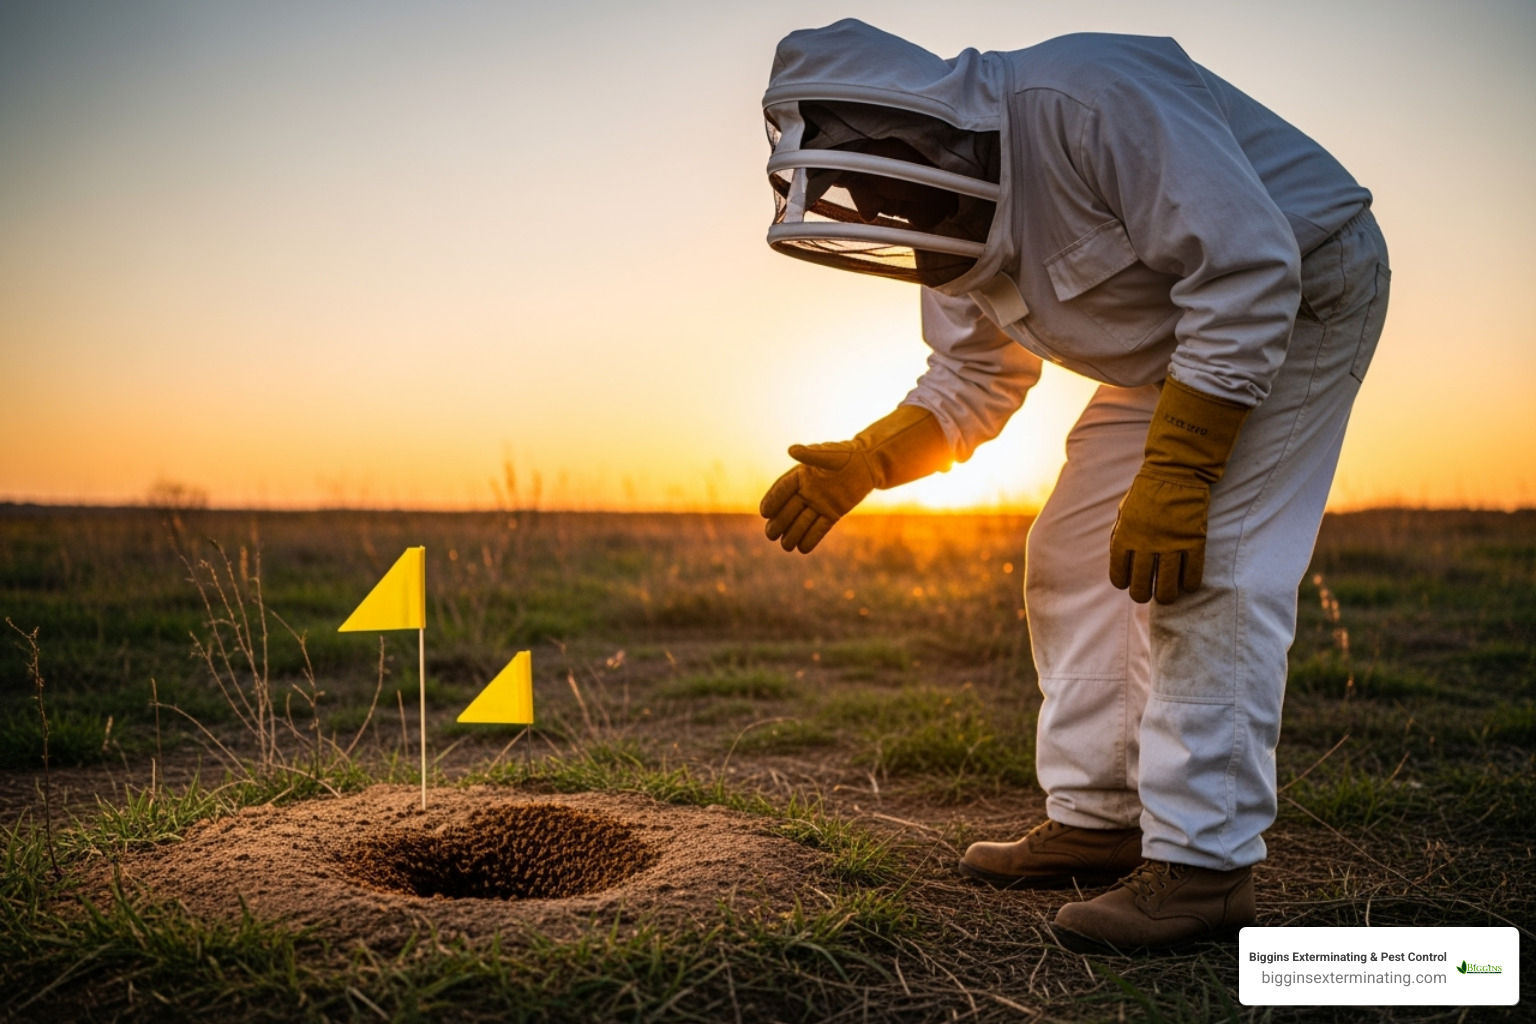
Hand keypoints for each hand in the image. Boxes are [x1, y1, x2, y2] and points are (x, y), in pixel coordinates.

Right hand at [760, 405, 950, 553]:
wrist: (866, 465)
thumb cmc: (846, 455)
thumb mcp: (829, 454)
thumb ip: (811, 454)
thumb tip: (791, 450)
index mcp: (801, 475)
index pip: (783, 489)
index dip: (773, 500)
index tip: (764, 512)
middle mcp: (806, 492)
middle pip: (789, 509)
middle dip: (780, 522)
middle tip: (770, 534)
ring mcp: (818, 504)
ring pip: (803, 521)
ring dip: (793, 533)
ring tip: (785, 546)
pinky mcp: (831, 514)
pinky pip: (819, 528)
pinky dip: (812, 538)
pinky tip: (802, 549)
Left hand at [1109, 379, 1250, 603]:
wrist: (1174, 472)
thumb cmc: (1145, 492)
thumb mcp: (1123, 513)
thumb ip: (1120, 536)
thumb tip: (1120, 561)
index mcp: (1124, 538)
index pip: (1119, 574)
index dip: (1123, 583)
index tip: (1128, 584)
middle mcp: (1145, 545)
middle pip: (1142, 585)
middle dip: (1143, 594)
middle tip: (1148, 594)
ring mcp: (1170, 545)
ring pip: (1167, 585)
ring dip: (1166, 596)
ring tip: (1167, 596)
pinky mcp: (1193, 541)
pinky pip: (1192, 572)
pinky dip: (1189, 584)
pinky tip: (1187, 586)